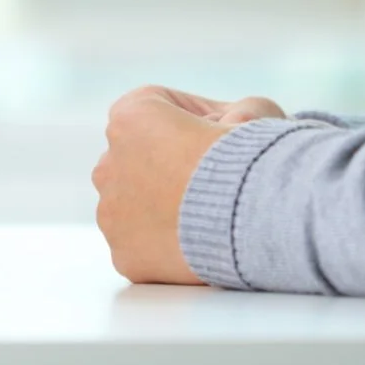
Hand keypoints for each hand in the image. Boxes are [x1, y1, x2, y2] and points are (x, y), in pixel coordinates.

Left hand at [92, 85, 285, 284]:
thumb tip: (232, 129)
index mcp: (130, 117)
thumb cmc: (249, 162)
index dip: (196, 120)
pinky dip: (168, 246)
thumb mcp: (256, 116)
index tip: (221, 134)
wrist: (250, 220)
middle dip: (172, 165)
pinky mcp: (125, 256)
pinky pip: (145, 247)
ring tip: (208, 215)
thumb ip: (239, 113)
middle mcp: (108, 163)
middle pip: (140, 159)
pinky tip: (199, 241)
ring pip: (136, 206)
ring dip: (165, 208)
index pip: (157, 109)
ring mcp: (112, 215)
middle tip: (215, 182)